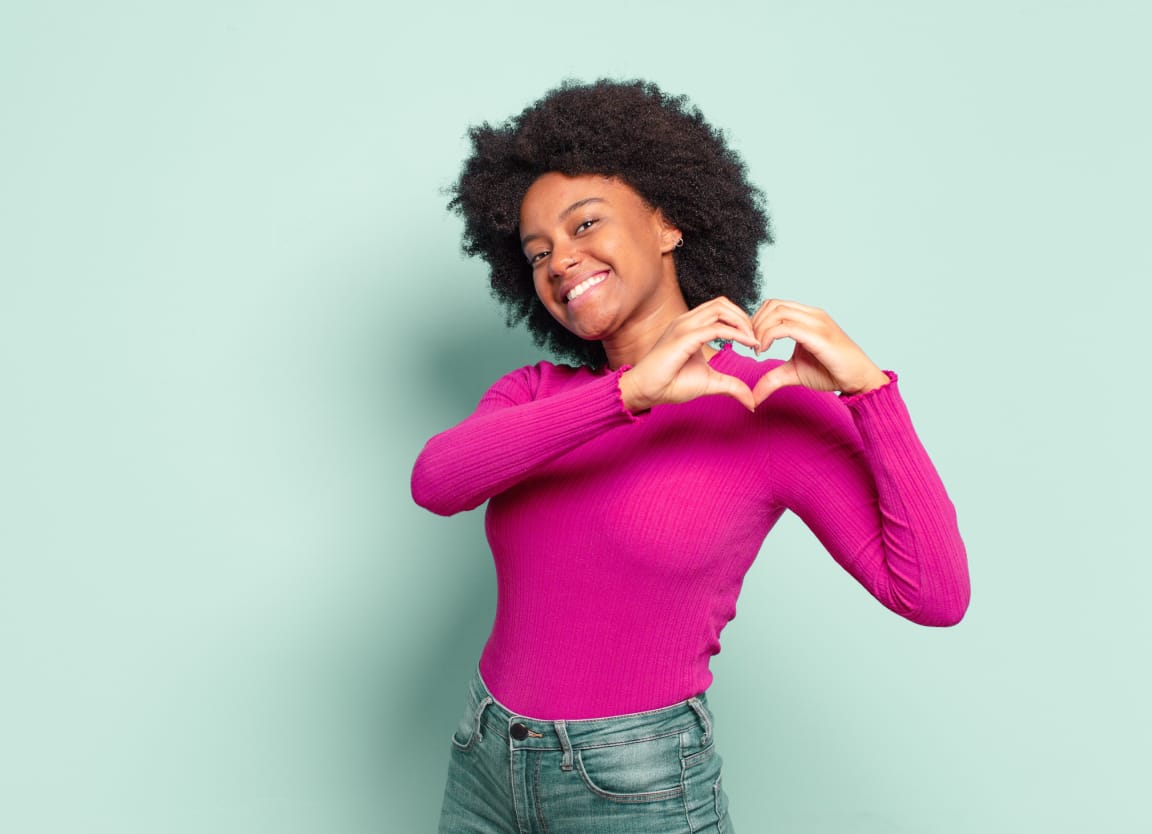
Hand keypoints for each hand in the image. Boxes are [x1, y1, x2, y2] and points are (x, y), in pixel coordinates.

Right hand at [619, 297, 760, 411]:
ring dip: (743, 322)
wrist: (646, 391)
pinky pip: (717, 329)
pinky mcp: (684, 338)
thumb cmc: (671, 384)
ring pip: (721, 309)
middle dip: (745, 317)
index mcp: (691, 326)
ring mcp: (684, 326)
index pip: (721, 309)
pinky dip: (737, 334)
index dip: (741, 321)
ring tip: (753, 341)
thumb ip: (731, 385)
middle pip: (723, 303)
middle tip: (757, 339)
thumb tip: (751, 401)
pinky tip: (747, 345)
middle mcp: (687, 321)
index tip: (754, 341)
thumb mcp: (710, 382)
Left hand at [750, 299, 889, 402]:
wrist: (858, 379)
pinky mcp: (818, 336)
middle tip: (750, 345)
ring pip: (777, 312)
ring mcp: (816, 322)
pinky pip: (786, 327)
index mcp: (807, 317)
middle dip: (755, 323)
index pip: (774, 305)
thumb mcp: (794, 373)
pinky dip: (768, 336)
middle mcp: (812, 315)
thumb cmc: (831, 372)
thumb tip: (753, 397)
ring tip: (758, 349)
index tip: (751, 342)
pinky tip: (764, 350)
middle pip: (772, 305)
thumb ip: (773, 378)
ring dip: (760, 329)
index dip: (757, 320)